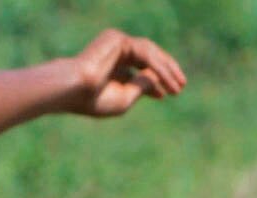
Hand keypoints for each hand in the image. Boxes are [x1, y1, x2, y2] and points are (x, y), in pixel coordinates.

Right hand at [65, 29, 186, 118]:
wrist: (74, 90)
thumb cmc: (94, 99)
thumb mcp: (125, 97)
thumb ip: (142, 87)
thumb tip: (158, 78)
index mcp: (113, 67)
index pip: (140, 69)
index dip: (157, 80)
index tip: (168, 94)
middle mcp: (114, 53)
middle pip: (149, 57)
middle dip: (167, 70)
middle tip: (181, 85)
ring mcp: (115, 44)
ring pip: (150, 54)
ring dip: (167, 70)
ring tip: (178, 87)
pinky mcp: (117, 39)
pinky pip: (145, 53)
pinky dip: (159, 67)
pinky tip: (167, 81)